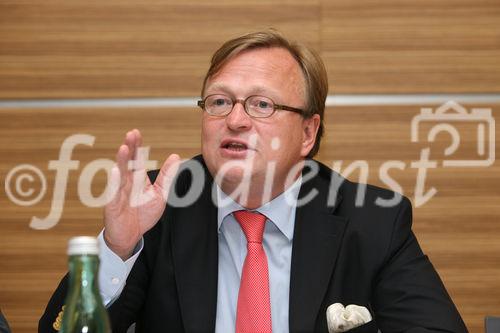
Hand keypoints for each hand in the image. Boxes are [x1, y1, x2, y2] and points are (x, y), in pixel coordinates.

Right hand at [103, 129, 179, 259]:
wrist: (131, 236)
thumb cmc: (142, 214)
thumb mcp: (160, 194)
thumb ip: (166, 176)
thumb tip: (176, 157)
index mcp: (137, 179)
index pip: (136, 160)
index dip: (136, 147)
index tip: (136, 132)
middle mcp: (126, 183)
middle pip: (127, 163)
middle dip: (128, 149)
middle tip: (131, 135)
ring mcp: (118, 193)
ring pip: (119, 175)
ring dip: (121, 161)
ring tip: (123, 148)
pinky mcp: (113, 206)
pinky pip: (113, 193)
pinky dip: (114, 183)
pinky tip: (115, 172)